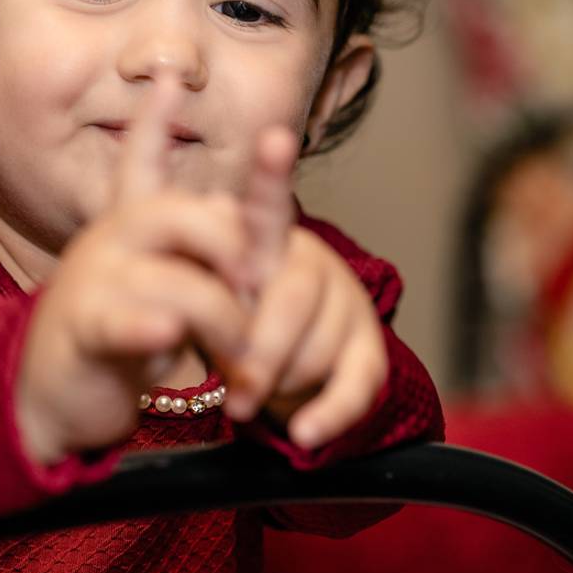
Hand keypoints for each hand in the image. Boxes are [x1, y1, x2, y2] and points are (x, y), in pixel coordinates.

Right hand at [17, 76, 249, 464]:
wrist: (61, 391)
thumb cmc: (127, 330)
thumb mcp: (169, 281)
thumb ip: (201, 246)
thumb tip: (232, 209)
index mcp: (129, 224)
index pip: (140, 161)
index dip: (154, 119)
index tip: (170, 74)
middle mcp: (107, 240)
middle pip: (176, 213)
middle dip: (229, 247)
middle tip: (254, 287)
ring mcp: (92, 283)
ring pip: (173, 279)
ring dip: (222, 317)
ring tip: (238, 354)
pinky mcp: (84, 331)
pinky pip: (123, 322)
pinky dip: (151, 328)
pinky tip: (168, 333)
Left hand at [223, 128, 388, 448]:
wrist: (281, 373)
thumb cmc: (236, 326)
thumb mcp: (212, 297)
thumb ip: (203, 269)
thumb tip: (205, 229)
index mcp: (265, 249)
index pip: (268, 208)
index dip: (272, 174)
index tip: (272, 138)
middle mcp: (311, 267)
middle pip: (293, 298)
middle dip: (259, 351)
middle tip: (232, 388)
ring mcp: (345, 307)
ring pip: (317, 348)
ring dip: (282, 384)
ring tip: (254, 396)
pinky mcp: (369, 352)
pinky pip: (357, 385)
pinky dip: (328, 414)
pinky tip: (306, 434)